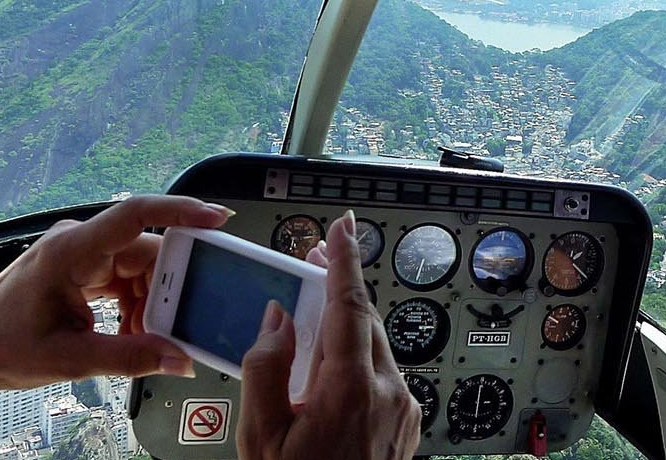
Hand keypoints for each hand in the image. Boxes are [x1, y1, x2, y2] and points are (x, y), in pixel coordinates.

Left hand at [0, 195, 231, 434]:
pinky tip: (132, 333)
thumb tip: (180, 359)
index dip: (181, 211)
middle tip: (182, 320)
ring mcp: (78, 255)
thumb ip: (131, 357)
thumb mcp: (70, 360)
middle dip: (168, 287)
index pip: (135, 214)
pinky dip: (136, 305)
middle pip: (147, 250)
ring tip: (146, 337)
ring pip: (139, 267)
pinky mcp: (79, 270)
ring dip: (151, 302)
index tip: (217, 218)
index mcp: (68, 251)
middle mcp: (77, 244)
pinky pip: (124, 278)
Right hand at [238, 211, 420, 459]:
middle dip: (339, 287)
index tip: (341, 227)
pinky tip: (328, 369)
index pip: (350, 303)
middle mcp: (388, 392)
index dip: (344, 258)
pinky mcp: (405, 424)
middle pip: (365, 319)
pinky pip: (382, 374)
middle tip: (310, 263)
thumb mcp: (260, 437)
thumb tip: (279, 320)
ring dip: (346, 325)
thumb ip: (266, 368)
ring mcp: (402, 410)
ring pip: (374, 346)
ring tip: (310, 320)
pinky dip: (357, 358)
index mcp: (351, 388)